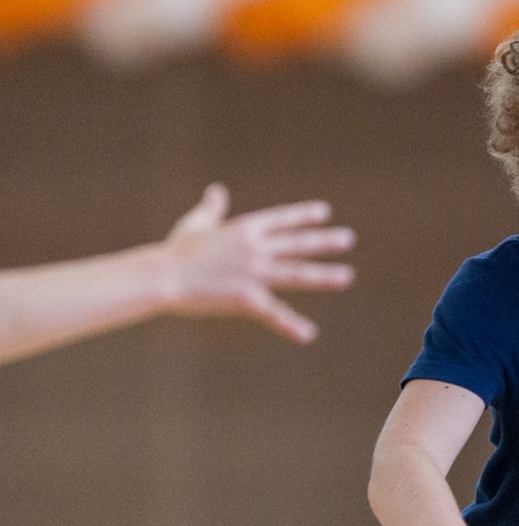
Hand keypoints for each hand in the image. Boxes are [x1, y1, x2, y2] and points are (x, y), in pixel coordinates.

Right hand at [161, 183, 355, 342]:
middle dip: (323, 242)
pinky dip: (291, 325)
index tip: (324, 213)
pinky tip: (308, 334)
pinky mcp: (247, 298)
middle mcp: (254, 248)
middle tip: (348, 239)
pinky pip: (274, 314)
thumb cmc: (176, 251)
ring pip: (296, 273)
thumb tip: (217, 191)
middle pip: (296, 244)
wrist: (162, 276)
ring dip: (322, 276)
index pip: (280, 220)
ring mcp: (253, 273)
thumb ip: (212, 209)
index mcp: (244, 229)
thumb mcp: (197, 224)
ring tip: (346, 277)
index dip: (303, 216)